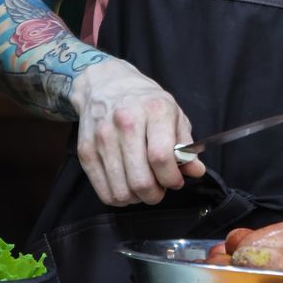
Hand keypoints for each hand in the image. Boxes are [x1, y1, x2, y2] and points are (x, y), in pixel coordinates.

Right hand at [71, 57, 204, 206]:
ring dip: (137, 198)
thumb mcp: (173, 112)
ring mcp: (103, 137)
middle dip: (155, 194)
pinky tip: (126, 185)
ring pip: (121, 192)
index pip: (161, 157)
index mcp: (154, 109)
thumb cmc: (145, 101)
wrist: (106, 84)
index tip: (176, 181)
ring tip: (143, 185)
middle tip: (159, 189)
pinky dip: (118, 198)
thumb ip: (186, 144)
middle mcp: (126, 122)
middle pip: (141, 180)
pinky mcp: (85, 151)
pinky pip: (104, 192)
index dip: (172, 178)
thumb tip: (196, 171)